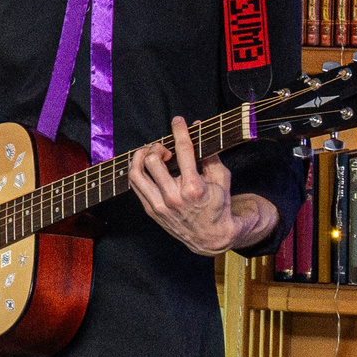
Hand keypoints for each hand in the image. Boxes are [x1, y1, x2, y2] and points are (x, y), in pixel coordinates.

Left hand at [130, 116, 253, 254]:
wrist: (210, 236)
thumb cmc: (218, 205)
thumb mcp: (222, 179)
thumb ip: (209, 154)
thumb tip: (198, 128)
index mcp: (194, 187)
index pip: (183, 150)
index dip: (179, 130)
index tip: (178, 120)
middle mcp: (173, 197)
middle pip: (152, 160)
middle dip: (157, 147)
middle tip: (165, 147)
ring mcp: (159, 205)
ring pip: (136, 173)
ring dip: (141, 157)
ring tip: (150, 154)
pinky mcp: (151, 210)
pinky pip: (135, 186)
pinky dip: (138, 171)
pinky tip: (147, 167)